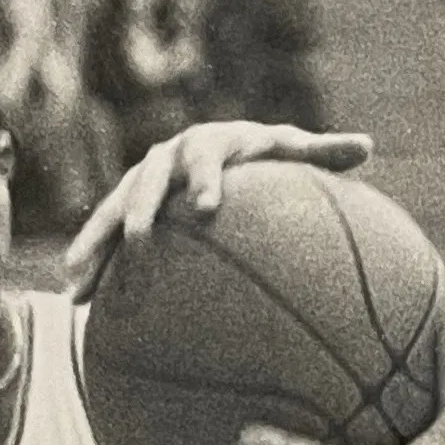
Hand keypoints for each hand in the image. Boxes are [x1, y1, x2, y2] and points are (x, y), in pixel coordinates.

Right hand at [65, 119, 373, 297]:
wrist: (220, 147)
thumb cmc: (265, 155)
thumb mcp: (293, 151)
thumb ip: (325, 152)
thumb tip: (367, 145)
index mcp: (210, 143)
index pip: (208, 157)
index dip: (206, 178)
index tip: (207, 207)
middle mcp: (168, 157)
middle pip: (148, 181)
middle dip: (141, 209)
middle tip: (138, 240)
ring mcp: (142, 181)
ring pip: (113, 211)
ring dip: (95, 243)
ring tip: (78, 280)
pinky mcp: (127, 206)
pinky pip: (103, 234)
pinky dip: (90, 262)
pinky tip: (77, 301)